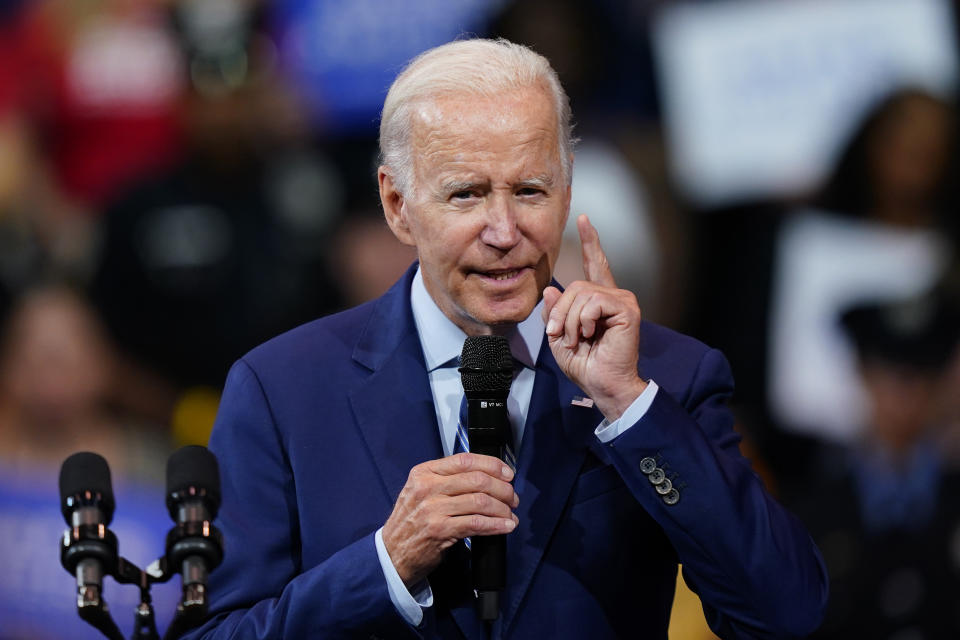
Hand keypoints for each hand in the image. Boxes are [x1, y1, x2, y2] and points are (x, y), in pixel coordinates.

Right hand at [382, 453, 518, 586]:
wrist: (392, 553)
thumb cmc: (411, 522)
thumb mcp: (420, 491)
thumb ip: (447, 480)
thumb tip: (486, 475)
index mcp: (424, 472)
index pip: (465, 460)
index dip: (492, 464)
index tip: (507, 473)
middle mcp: (427, 487)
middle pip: (477, 480)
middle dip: (502, 489)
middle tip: (512, 498)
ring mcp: (433, 509)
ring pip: (480, 501)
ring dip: (502, 508)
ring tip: (510, 514)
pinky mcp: (440, 531)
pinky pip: (477, 523)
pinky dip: (496, 525)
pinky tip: (506, 526)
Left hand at [542, 214, 646, 420]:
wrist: (602, 384)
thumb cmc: (584, 364)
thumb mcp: (558, 336)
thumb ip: (555, 312)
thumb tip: (551, 290)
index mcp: (599, 300)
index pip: (595, 264)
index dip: (590, 242)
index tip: (584, 219)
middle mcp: (614, 295)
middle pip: (576, 285)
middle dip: (559, 311)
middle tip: (557, 334)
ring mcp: (622, 301)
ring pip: (581, 293)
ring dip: (569, 320)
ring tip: (575, 339)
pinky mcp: (627, 309)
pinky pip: (593, 302)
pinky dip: (582, 320)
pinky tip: (589, 334)